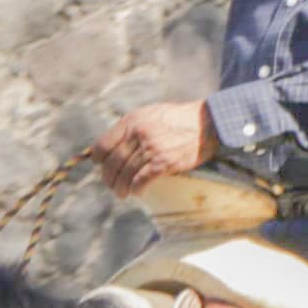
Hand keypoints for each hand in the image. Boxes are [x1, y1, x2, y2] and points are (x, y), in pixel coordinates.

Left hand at [90, 100, 216, 197]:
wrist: (208, 122)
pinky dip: (136, 189)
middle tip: (111, 185)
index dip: (99, 159)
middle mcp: (138, 134)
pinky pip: (142, 180)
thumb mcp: (150, 115)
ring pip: (125, 174)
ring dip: (121, 187)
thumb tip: (113, 147)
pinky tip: (137, 192)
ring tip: (122, 193)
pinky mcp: (164, 161)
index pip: (102, 145)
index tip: (102, 166)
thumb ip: (131, 128)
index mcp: (131, 122)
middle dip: (109, 178)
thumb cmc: (179, 119)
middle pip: (112, 163)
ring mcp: (151, 148)